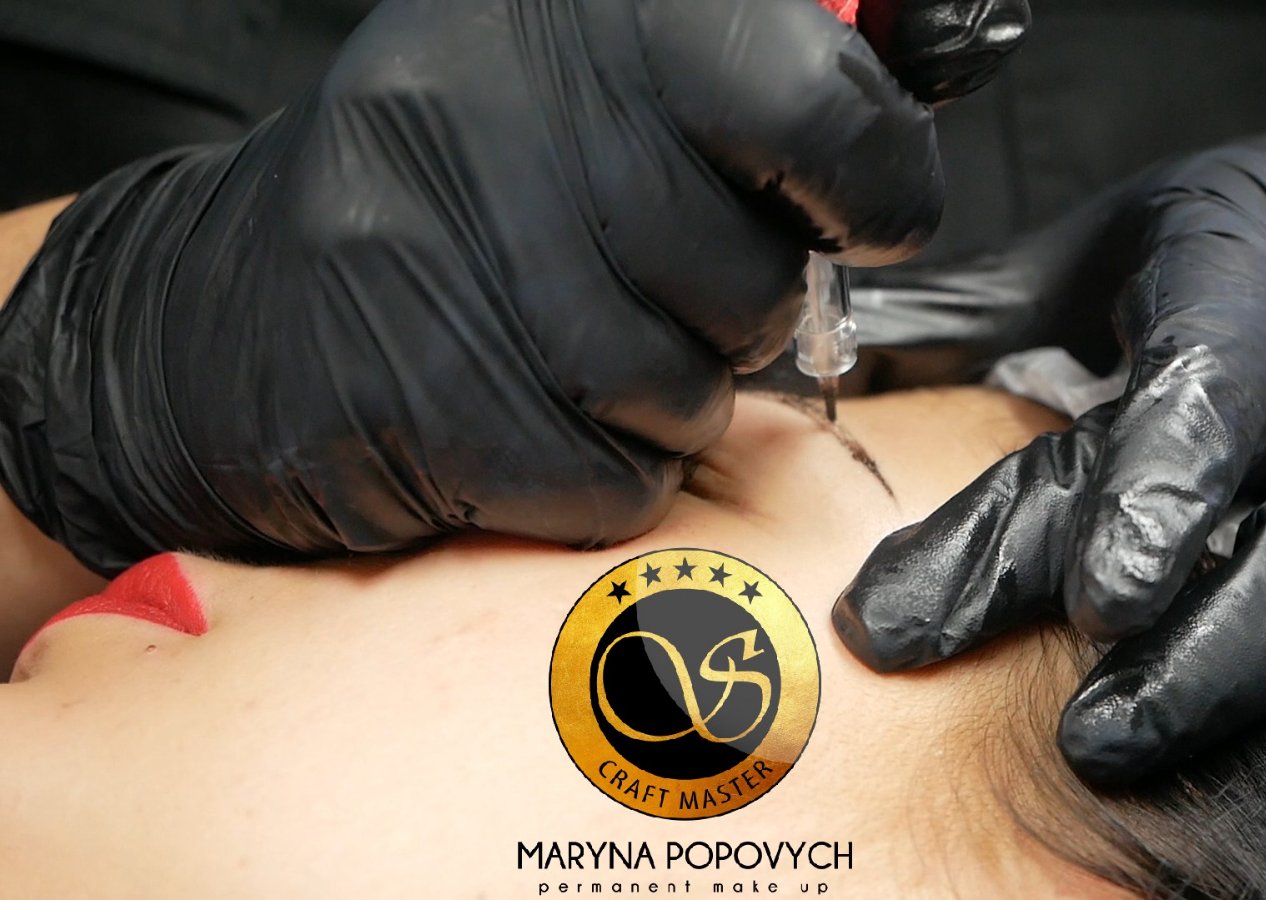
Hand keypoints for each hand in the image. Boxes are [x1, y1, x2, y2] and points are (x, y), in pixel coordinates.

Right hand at [0, 0, 1028, 574]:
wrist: (231, 308)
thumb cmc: (464, 197)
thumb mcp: (598, 89)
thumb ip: (756, 97)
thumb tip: (898, 137)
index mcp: (578, 14)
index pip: (814, 103)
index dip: (870, 184)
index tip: (860, 210)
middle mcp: (496, 107)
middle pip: (752, 280)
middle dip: (737, 316)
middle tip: (662, 291)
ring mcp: (436, 248)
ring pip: (680, 391)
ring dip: (660, 400)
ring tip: (575, 349)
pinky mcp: (406, 390)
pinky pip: (604, 480)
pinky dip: (596, 474)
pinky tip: (523, 415)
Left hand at [833, 137, 1265, 791]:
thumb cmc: (1217, 255)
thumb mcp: (1098, 249)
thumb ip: (973, 309)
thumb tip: (829, 348)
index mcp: (1243, 287)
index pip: (1203, 394)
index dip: (1156, 497)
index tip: (1100, 599)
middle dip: (1181, 641)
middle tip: (1083, 732)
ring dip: (1245, 680)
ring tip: (1132, 745)